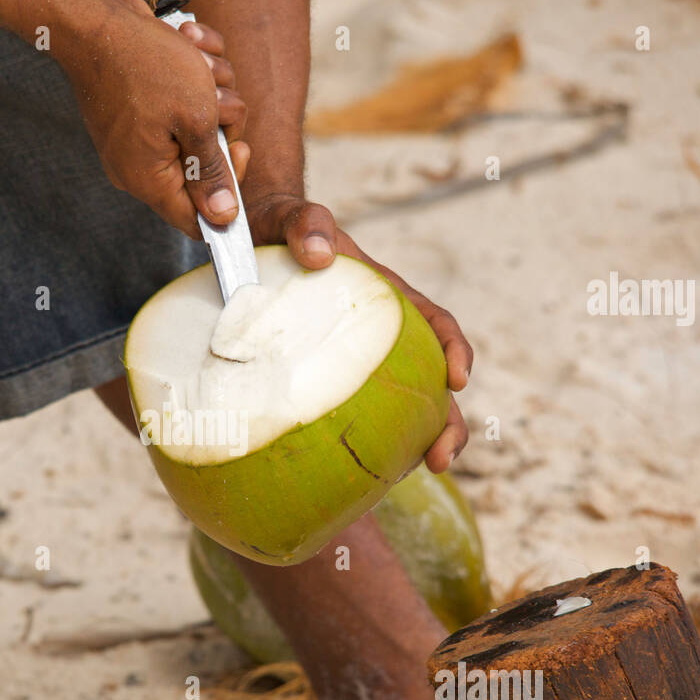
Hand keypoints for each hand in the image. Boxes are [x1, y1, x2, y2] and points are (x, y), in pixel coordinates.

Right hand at [55, 4, 249, 238]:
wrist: (99, 16)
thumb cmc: (146, 63)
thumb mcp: (196, 118)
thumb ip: (212, 172)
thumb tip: (223, 217)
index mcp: (148, 180)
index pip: (196, 220)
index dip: (227, 194)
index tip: (239, 149)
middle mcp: (138, 166)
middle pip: (203, 169)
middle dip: (222, 125)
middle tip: (217, 96)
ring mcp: (136, 139)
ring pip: (200, 129)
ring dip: (213, 91)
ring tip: (197, 61)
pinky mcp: (138, 112)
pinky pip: (183, 105)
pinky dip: (196, 74)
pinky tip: (189, 46)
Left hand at [246, 195, 472, 473]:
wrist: (242, 244)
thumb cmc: (276, 230)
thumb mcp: (289, 218)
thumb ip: (305, 222)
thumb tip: (320, 253)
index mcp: (386, 298)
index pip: (435, 324)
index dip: (453, 350)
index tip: (457, 379)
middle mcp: (380, 337)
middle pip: (429, 383)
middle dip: (446, 424)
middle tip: (439, 459)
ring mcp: (355, 364)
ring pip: (397, 410)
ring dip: (409, 447)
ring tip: (396, 482)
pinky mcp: (325, 383)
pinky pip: (349, 419)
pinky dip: (355, 450)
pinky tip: (340, 479)